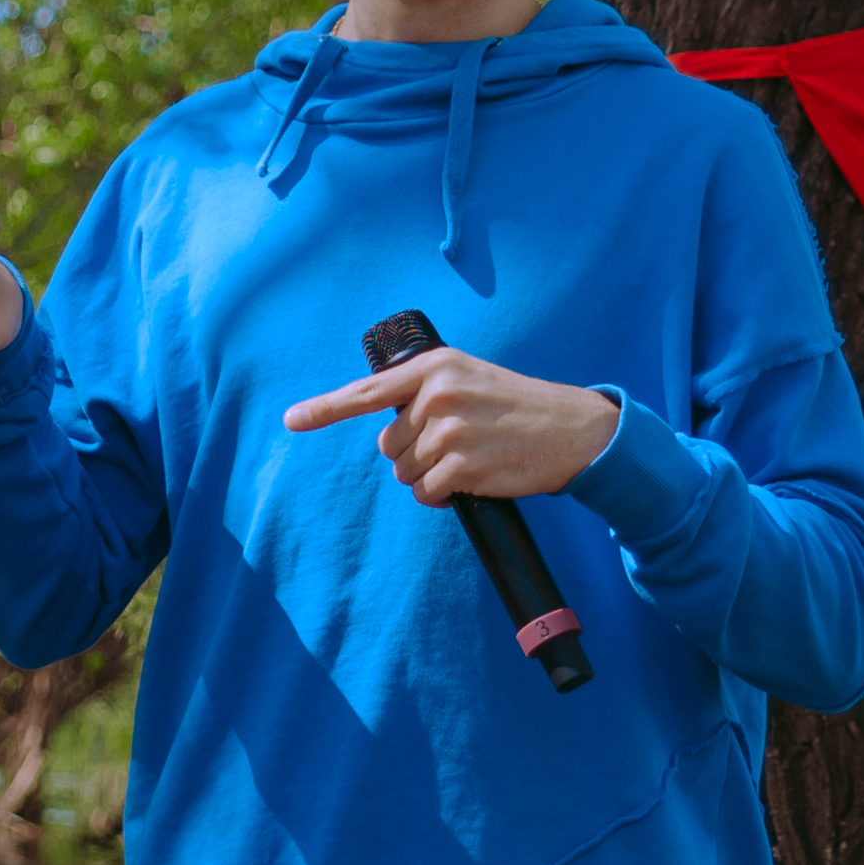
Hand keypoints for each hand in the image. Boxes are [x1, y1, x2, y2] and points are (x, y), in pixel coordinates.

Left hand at [283, 349, 618, 506]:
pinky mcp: (462, 467)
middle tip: (459, 442)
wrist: (572, 430)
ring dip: (431, 475)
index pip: (367, 392)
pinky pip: (426, 494)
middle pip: (388, 446)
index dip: (324, 408)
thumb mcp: (468, 379)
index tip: (291, 419)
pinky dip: (443, 495)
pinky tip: (472, 480)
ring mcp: (448, 431)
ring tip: (472, 456)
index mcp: (434, 368)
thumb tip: (383, 425)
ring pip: (405, 472)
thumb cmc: (514, 406)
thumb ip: (424, 391)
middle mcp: (436, 395)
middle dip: (415, 453)